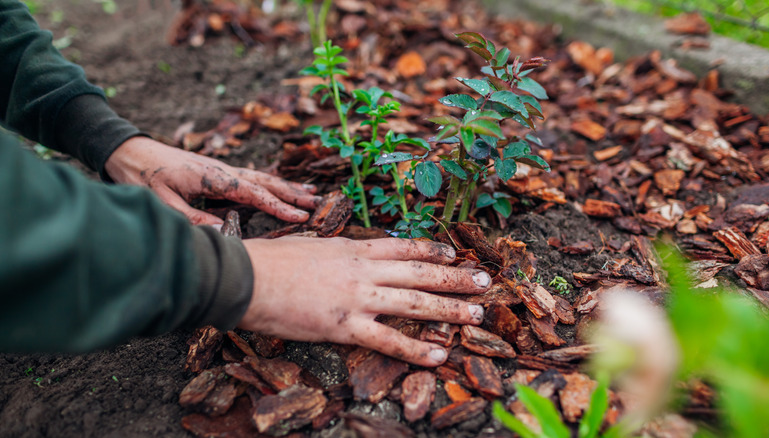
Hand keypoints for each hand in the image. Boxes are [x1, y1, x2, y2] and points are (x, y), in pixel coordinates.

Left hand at [104, 136, 320, 224]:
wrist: (130, 152)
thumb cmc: (144, 176)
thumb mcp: (164, 203)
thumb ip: (194, 218)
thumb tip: (223, 231)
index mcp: (214, 178)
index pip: (253, 194)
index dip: (278, 206)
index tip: (301, 216)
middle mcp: (224, 171)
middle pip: (266, 182)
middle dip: (293, 194)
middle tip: (319, 202)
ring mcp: (223, 171)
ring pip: (262, 179)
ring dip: (287, 187)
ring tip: (311, 193)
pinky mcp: (219, 173)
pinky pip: (252, 179)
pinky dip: (271, 185)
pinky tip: (280, 189)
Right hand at [238, 237, 490, 366]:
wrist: (246, 276)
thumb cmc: (271, 260)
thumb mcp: (312, 244)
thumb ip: (338, 252)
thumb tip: (352, 254)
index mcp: (354, 248)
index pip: (404, 247)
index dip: (433, 248)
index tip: (454, 251)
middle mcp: (364, 271)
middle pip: (421, 272)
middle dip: (456, 276)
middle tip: (484, 281)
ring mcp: (358, 298)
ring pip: (415, 303)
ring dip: (451, 309)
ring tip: (477, 314)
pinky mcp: (345, 327)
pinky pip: (389, 340)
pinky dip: (417, 349)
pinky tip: (441, 355)